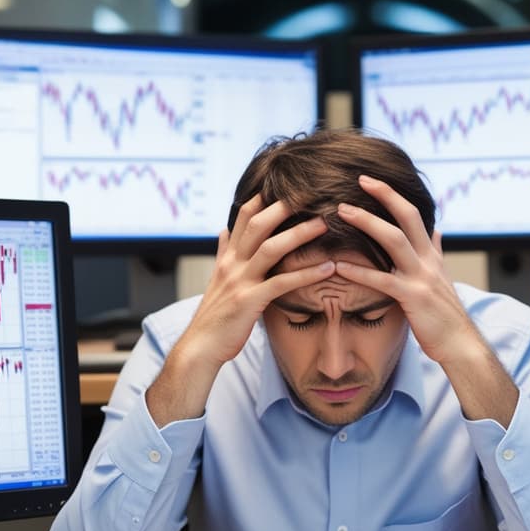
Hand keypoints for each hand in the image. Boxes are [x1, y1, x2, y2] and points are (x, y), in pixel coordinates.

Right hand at [146, 195, 334, 424]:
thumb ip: (223, 252)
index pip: (244, 215)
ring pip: (271, 248)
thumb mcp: (217, 279)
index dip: (265, 196)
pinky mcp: (250, 302)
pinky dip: (307, 274)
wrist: (200, 347)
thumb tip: (223, 230)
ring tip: (325, 224)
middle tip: (313, 193)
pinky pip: (282, 283)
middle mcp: (232, 263)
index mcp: (227, 256)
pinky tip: (329, 268)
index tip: (289, 183)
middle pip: (258, 224)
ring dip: (300, 234)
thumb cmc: (214, 316)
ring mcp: (240, 281)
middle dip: (284, 206)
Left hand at [334, 176, 517, 424]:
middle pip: (406, 217)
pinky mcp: (413, 297)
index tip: (371, 181)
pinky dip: (359, 271)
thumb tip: (437, 231)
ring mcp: (421, 277)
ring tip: (341, 212)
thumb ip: (437, 253)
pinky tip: (338, 267)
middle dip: (383, 195)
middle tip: (359, 180)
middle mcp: (428, 260)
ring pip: (394, 240)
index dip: (393, 195)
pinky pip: (383, 280)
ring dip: (367, 223)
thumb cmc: (445, 315)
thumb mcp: (443, 278)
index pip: (413, 214)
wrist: (460, 343)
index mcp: (432, 255)